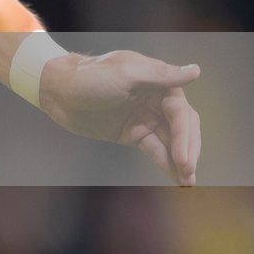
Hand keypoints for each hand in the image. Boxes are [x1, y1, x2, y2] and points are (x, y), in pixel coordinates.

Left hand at [39, 51, 200, 185]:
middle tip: (188, 171)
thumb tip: (196, 71)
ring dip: (181, 160)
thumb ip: (160, 75)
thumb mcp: (124, 73)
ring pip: (172, 141)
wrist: (57, 91)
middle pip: (182, 127)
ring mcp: (146, 118)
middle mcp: (157, 100)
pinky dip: (166, 162)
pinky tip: (176, 177)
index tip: (184, 158)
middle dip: (187, 150)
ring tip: (188, 182)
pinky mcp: (134, 133)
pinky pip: (156, 149)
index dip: (185, 135)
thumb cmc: (89, 77)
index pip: (180, 112)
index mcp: (159, 82)